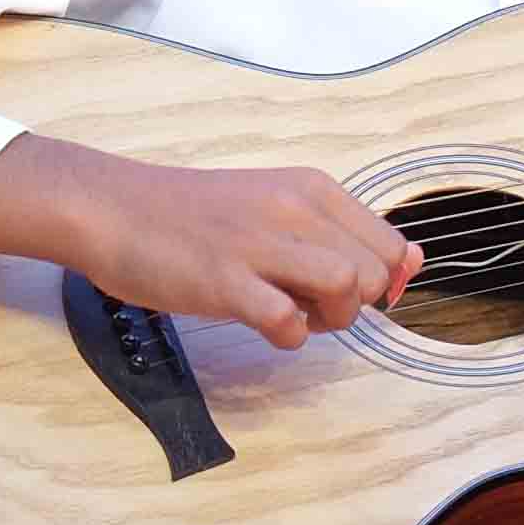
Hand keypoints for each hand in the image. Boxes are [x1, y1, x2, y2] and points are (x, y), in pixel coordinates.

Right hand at [0, 135, 415, 341]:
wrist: (114, 209)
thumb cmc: (193, 216)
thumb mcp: (274, 206)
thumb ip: (336, 233)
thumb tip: (409, 266)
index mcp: (311, 189)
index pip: (391, 245)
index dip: (383, 283)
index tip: (347, 294)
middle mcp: (294, 209)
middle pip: (374, 273)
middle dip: (355, 306)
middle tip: (309, 305)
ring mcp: (260, 245)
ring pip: (346, 289)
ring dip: (328, 320)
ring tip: (290, 314)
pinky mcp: (226, 281)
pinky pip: (290, 321)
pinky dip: (287, 335)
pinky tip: (261, 323)